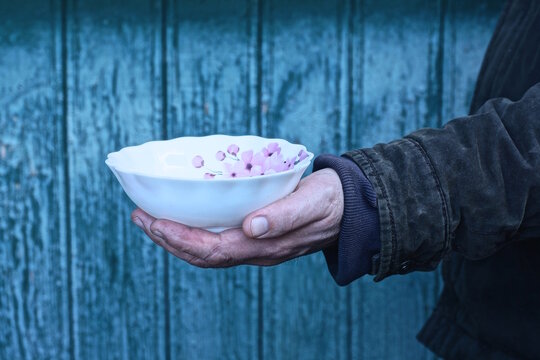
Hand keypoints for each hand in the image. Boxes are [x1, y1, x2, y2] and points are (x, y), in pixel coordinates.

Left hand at [131, 168, 343, 266]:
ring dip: (177, 238)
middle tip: (140, 218)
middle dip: (169, 240)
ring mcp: (256, 246)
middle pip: (203, 255)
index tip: (154, 223)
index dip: (181, 240)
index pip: (214, 250)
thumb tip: (252, 227)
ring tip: (151, 220)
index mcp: (267, 245)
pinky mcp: (257, 236)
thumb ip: (285, 216)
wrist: (349, 207)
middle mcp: (256, 250)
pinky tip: (184, 219)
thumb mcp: (313, 201)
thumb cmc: (331, 199)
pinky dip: (194, 233)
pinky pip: (218, 241)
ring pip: (208, 251)